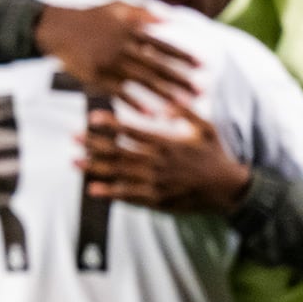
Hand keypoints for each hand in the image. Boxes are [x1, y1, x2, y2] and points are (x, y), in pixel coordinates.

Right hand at [35, 2, 197, 107]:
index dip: (182, 56)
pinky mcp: (97, 76)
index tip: (201, 66)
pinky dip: (136, 103)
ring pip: (143, 81)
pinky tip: (151, 115)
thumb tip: (169, 17)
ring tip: (183, 106)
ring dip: (165, 94)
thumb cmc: (89, 16)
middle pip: (158, 65)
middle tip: (200, 91)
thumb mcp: (116, 6)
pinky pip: (120, 92)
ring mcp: (110, 62)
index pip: (162, 44)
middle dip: (180, 79)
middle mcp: (123, 46)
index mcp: (131, 29)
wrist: (57, 27)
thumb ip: (142, 12)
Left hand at [79, 97, 251, 213]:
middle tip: (73, 137)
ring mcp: (157, 183)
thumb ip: (186, 112)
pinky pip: (130, 196)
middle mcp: (159, 163)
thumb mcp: (206, 128)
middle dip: (94, 144)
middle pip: (119, 152)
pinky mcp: (158, 200)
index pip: (133, 131)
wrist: (229, 189)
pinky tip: (92, 189)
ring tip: (74, 162)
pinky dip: (110, 193)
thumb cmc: (216, 155)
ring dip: (95, 168)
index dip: (111, 124)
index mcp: (168, 143)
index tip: (92, 118)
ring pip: (120, 175)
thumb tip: (169, 101)